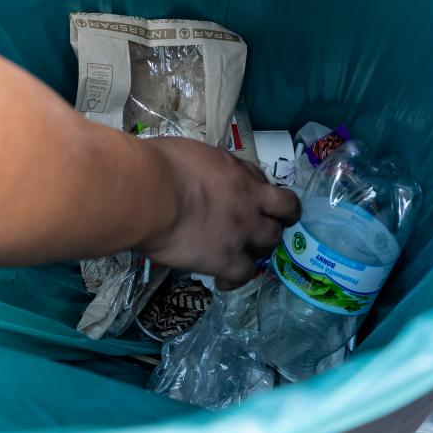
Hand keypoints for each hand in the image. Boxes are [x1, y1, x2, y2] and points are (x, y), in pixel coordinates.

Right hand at [140, 138, 299, 289]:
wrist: (148, 194)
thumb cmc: (156, 166)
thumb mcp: (186, 154)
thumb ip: (198, 168)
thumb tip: (186, 177)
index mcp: (236, 171)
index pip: (261, 179)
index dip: (258, 191)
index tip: (246, 198)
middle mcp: (249, 199)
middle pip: (284, 210)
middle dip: (276, 219)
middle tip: (262, 228)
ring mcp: (243, 231)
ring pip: (271, 242)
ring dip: (260, 248)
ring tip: (242, 255)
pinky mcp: (228, 258)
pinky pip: (244, 274)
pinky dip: (235, 279)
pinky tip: (222, 279)